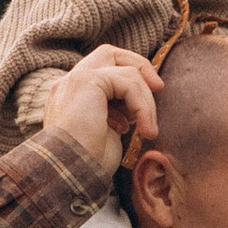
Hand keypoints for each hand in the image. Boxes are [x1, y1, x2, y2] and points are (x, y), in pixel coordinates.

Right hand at [40, 45, 161, 177]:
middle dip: (140, 66)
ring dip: (146, 101)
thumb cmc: (87, 164)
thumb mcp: (106, 132)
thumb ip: (117, 112)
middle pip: (110, 53)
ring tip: (148, 130)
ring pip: (126, 71)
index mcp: (72, 95)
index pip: (103, 70)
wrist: (68, 174)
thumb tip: (140, 105)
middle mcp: (70, 83)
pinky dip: (143, 106)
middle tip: (159, 88)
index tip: (147, 105)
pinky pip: (128, 82)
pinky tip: (145, 131)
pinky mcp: (87, 82)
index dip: (129, 79)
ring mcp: (76, 79)